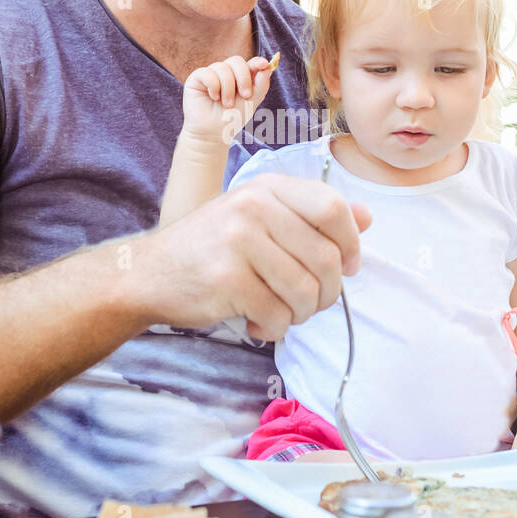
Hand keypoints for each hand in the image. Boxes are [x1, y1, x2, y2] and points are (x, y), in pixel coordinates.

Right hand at [136, 173, 371, 340]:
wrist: (147, 273)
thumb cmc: (211, 248)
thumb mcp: (260, 218)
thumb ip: (312, 216)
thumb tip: (368, 217)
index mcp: (267, 187)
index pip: (333, 208)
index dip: (351, 243)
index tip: (348, 267)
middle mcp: (254, 207)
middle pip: (326, 257)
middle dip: (327, 293)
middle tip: (309, 304)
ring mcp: (239, 241)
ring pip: (306, 291)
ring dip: (301, 315)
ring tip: (282, 314)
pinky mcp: (227, 279)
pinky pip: (277, 315)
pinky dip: (274, 329)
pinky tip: (257, 324)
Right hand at [181, 54, 277, 148]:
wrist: (213, 133)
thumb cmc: (232, 119)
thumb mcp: (252, 102)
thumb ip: (261, 84)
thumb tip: (267, 65)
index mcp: (239, 77)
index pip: (249, 63)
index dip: (257, 62)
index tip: (264, 64)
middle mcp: (225, 73)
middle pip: (236, 61)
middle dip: (243, 78)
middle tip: (245, 95)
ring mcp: (210, 74)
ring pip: (222, 68)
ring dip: (228, 88)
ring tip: (227, 104)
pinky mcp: (197, 78)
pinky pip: (207, 73)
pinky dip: (213, 86)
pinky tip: (213, 97)